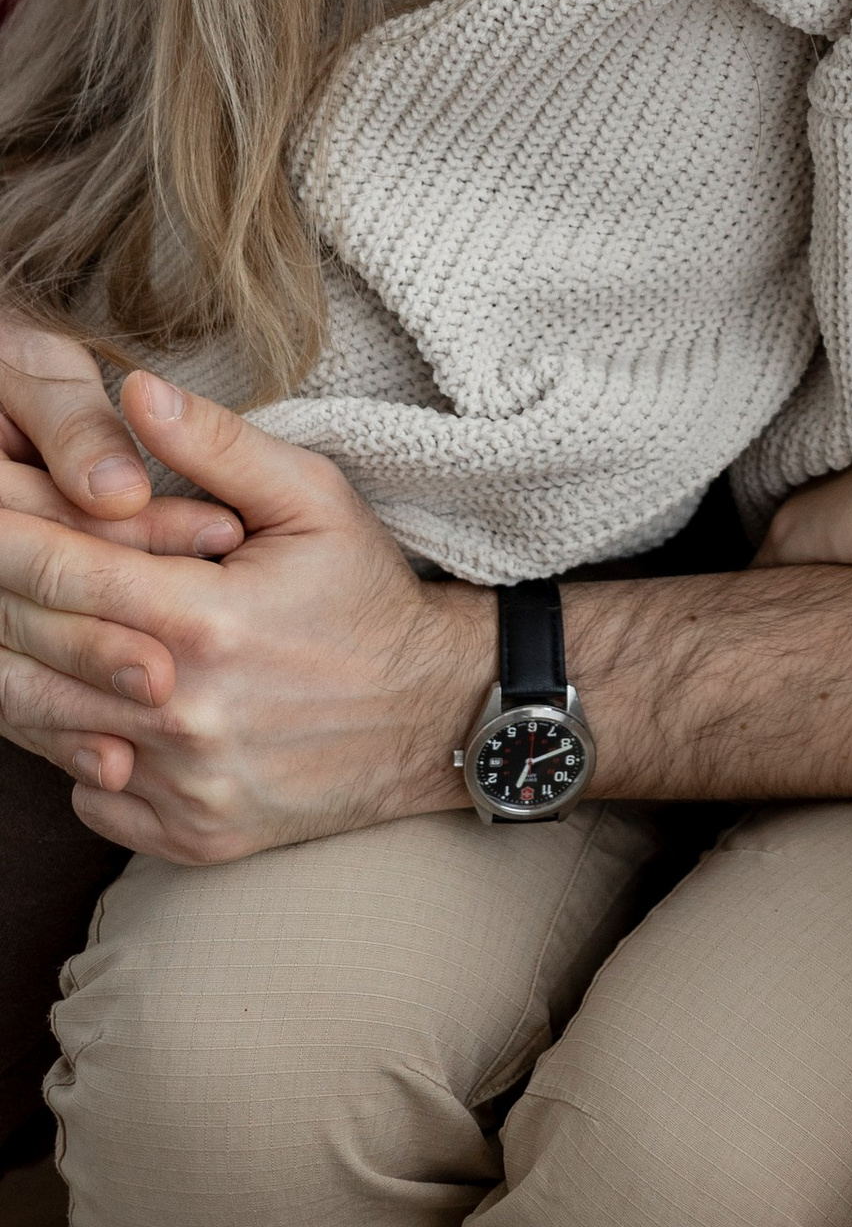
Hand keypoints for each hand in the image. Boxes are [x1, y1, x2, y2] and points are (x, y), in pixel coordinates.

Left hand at [0, 366, 483, 859]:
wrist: (432, 716)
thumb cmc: (365, 596)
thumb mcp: (314, 499)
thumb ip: (218, 446)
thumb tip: (134, 391)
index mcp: (208, 621)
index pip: (64, 571)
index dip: (5, 530)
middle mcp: (184, 714)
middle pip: (33, 651)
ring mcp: (183, 786)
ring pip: (45, 728)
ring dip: (17, 669)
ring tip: (16, 624)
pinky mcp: (189, 835)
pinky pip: (86, 793)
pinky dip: (74, 747)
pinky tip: (94, 702)